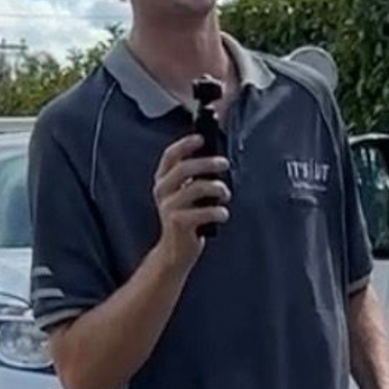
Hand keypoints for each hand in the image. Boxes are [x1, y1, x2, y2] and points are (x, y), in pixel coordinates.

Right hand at [152, 133, 230, 270]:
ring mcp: (169, 207)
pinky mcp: (178, 222)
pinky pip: (203, 212)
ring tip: (226, 194)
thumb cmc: (187, 220)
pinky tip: (223, 214)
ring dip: (217, 188)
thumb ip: (194, 180)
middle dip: (207, 162)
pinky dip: (218, 211)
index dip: (186, 144)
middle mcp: (162, 191)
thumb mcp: (187, 196)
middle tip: (224, 163)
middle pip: (185, 168)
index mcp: (163, 180)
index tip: (202, 137)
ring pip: (196, 188)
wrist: (176, 251)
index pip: (171, 156)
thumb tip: (217, 161)